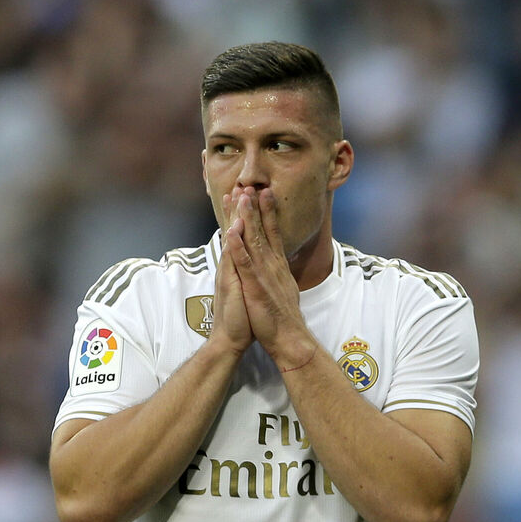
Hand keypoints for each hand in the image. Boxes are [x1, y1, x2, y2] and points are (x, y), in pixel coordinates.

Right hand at [211, 193, 253, 354]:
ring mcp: (230, 274)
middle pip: (235, 233)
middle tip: (240, 186)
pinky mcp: (231, 284)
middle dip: (238, 209)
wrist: (230, 341)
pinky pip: (232, 262)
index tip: (245, 196)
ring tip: (237, 197)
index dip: (244, 217)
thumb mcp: (249, 290)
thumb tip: (254, 263)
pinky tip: (233, 230)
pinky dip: (232, 245)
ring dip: (235, 219)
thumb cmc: (243, 317)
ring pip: (233, 241)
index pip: (241, 237)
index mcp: (239, 267)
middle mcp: (232, 267)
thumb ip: (248, 274)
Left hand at [226, 188, 314, 365]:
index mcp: (277, 265)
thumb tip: (278, 263)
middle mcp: (272, 264)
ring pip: (253, 240)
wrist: (288, 337)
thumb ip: (279, 272)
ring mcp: (264, 273)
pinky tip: (232, 231)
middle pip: (262, 230)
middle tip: (251, 184)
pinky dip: (238, 246)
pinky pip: (245, 262)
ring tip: (241, 197)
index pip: (272, 232)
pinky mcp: (255, 285)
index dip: (266, 212)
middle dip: (256, 206)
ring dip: (247, 217)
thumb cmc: (282, 316)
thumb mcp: (284, 288)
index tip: (263, 193)